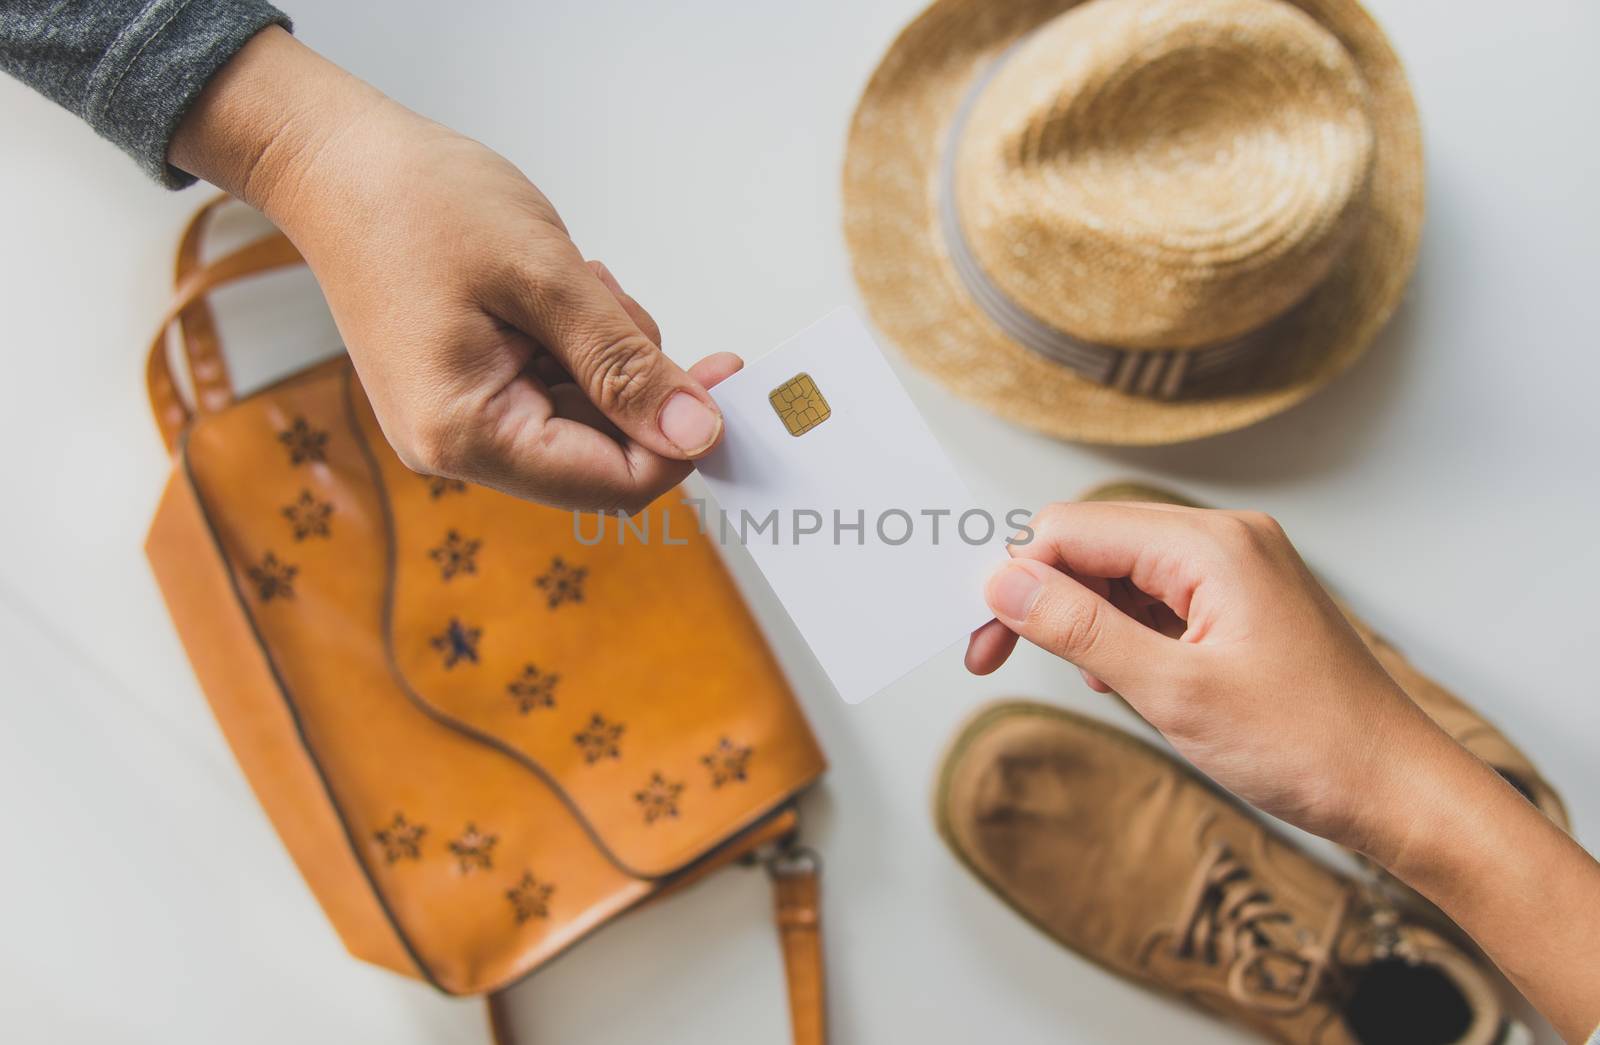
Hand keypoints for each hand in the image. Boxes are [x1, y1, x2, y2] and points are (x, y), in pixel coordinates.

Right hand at [170, 27, 727, 511]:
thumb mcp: (543, 278)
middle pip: (602, 456)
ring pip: (585, 418)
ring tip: (568, 282)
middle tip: (609, 299)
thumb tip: (696, 432)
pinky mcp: (467, 392)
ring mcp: (460, 423)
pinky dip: (574, 343)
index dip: (681, 439)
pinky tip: (551, 292)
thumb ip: (624, 364)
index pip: (614, 484)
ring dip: (603, 353)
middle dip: (632, 382)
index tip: (722, 378)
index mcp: (469, 436)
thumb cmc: (415, 204)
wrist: (333, 162)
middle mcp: (458, 449)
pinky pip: (554, 388)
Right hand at [968, 500, 1599, 1041]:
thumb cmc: (1306, 745)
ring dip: (1085, 620)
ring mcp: (1241, 569)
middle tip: (992, 659)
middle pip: (1095, 543)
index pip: (1074, 529)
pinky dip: (1127, 633)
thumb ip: (1079, 628)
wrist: (1401, 792)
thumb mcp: (1173, 692)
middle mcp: (1227, 540)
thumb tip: (1002, 580)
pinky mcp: (1245, 604)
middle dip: (1042, 598)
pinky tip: (1124, 677)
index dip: (1016, 580)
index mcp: (1212, 544)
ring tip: (1088, 682)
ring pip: (1124, 572)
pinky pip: (1159, 598)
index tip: (981, 643)